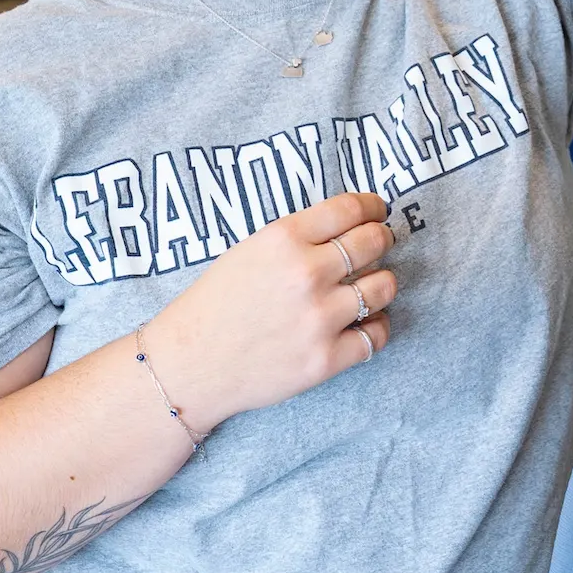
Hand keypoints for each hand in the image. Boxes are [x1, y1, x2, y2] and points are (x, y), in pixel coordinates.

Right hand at [140, 191, 396, 430]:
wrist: (188, 365)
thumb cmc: (215, 304)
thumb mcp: (249, 250)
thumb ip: (297, 237)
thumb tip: (349, 224)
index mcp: (284, 239)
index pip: (351, 208)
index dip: (371, 206)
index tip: (376, 211)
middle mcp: (306, 274)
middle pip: (375, 242)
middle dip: (381, 239)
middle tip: (378, 244)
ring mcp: (319, 318)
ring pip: (385, 286)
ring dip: (382, 283)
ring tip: (369, 287)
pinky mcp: (325, 359)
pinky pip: (378, 335)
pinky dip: (376, 328)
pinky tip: (364, 324)